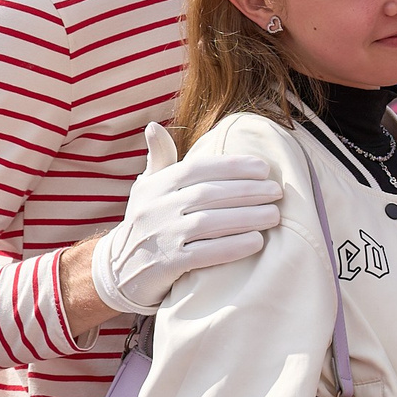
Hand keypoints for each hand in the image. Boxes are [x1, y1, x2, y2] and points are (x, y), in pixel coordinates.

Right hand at [91, 124, 283, 315]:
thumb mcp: (146, 188)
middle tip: (277, 191)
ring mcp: (160, 236)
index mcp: (155, 185)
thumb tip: (153, 126)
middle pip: (207, 194)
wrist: (119, 270)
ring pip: (209, 222)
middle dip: (247, 191)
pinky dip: (232, 247)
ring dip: (246, 217)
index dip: (232, 166)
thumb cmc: (145, 222)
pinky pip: (204, 254)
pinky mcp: (167, 265)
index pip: (197, 168)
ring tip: (274, 215)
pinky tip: (257, 241)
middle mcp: (155, 207)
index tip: (264, 167)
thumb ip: (158, 159)